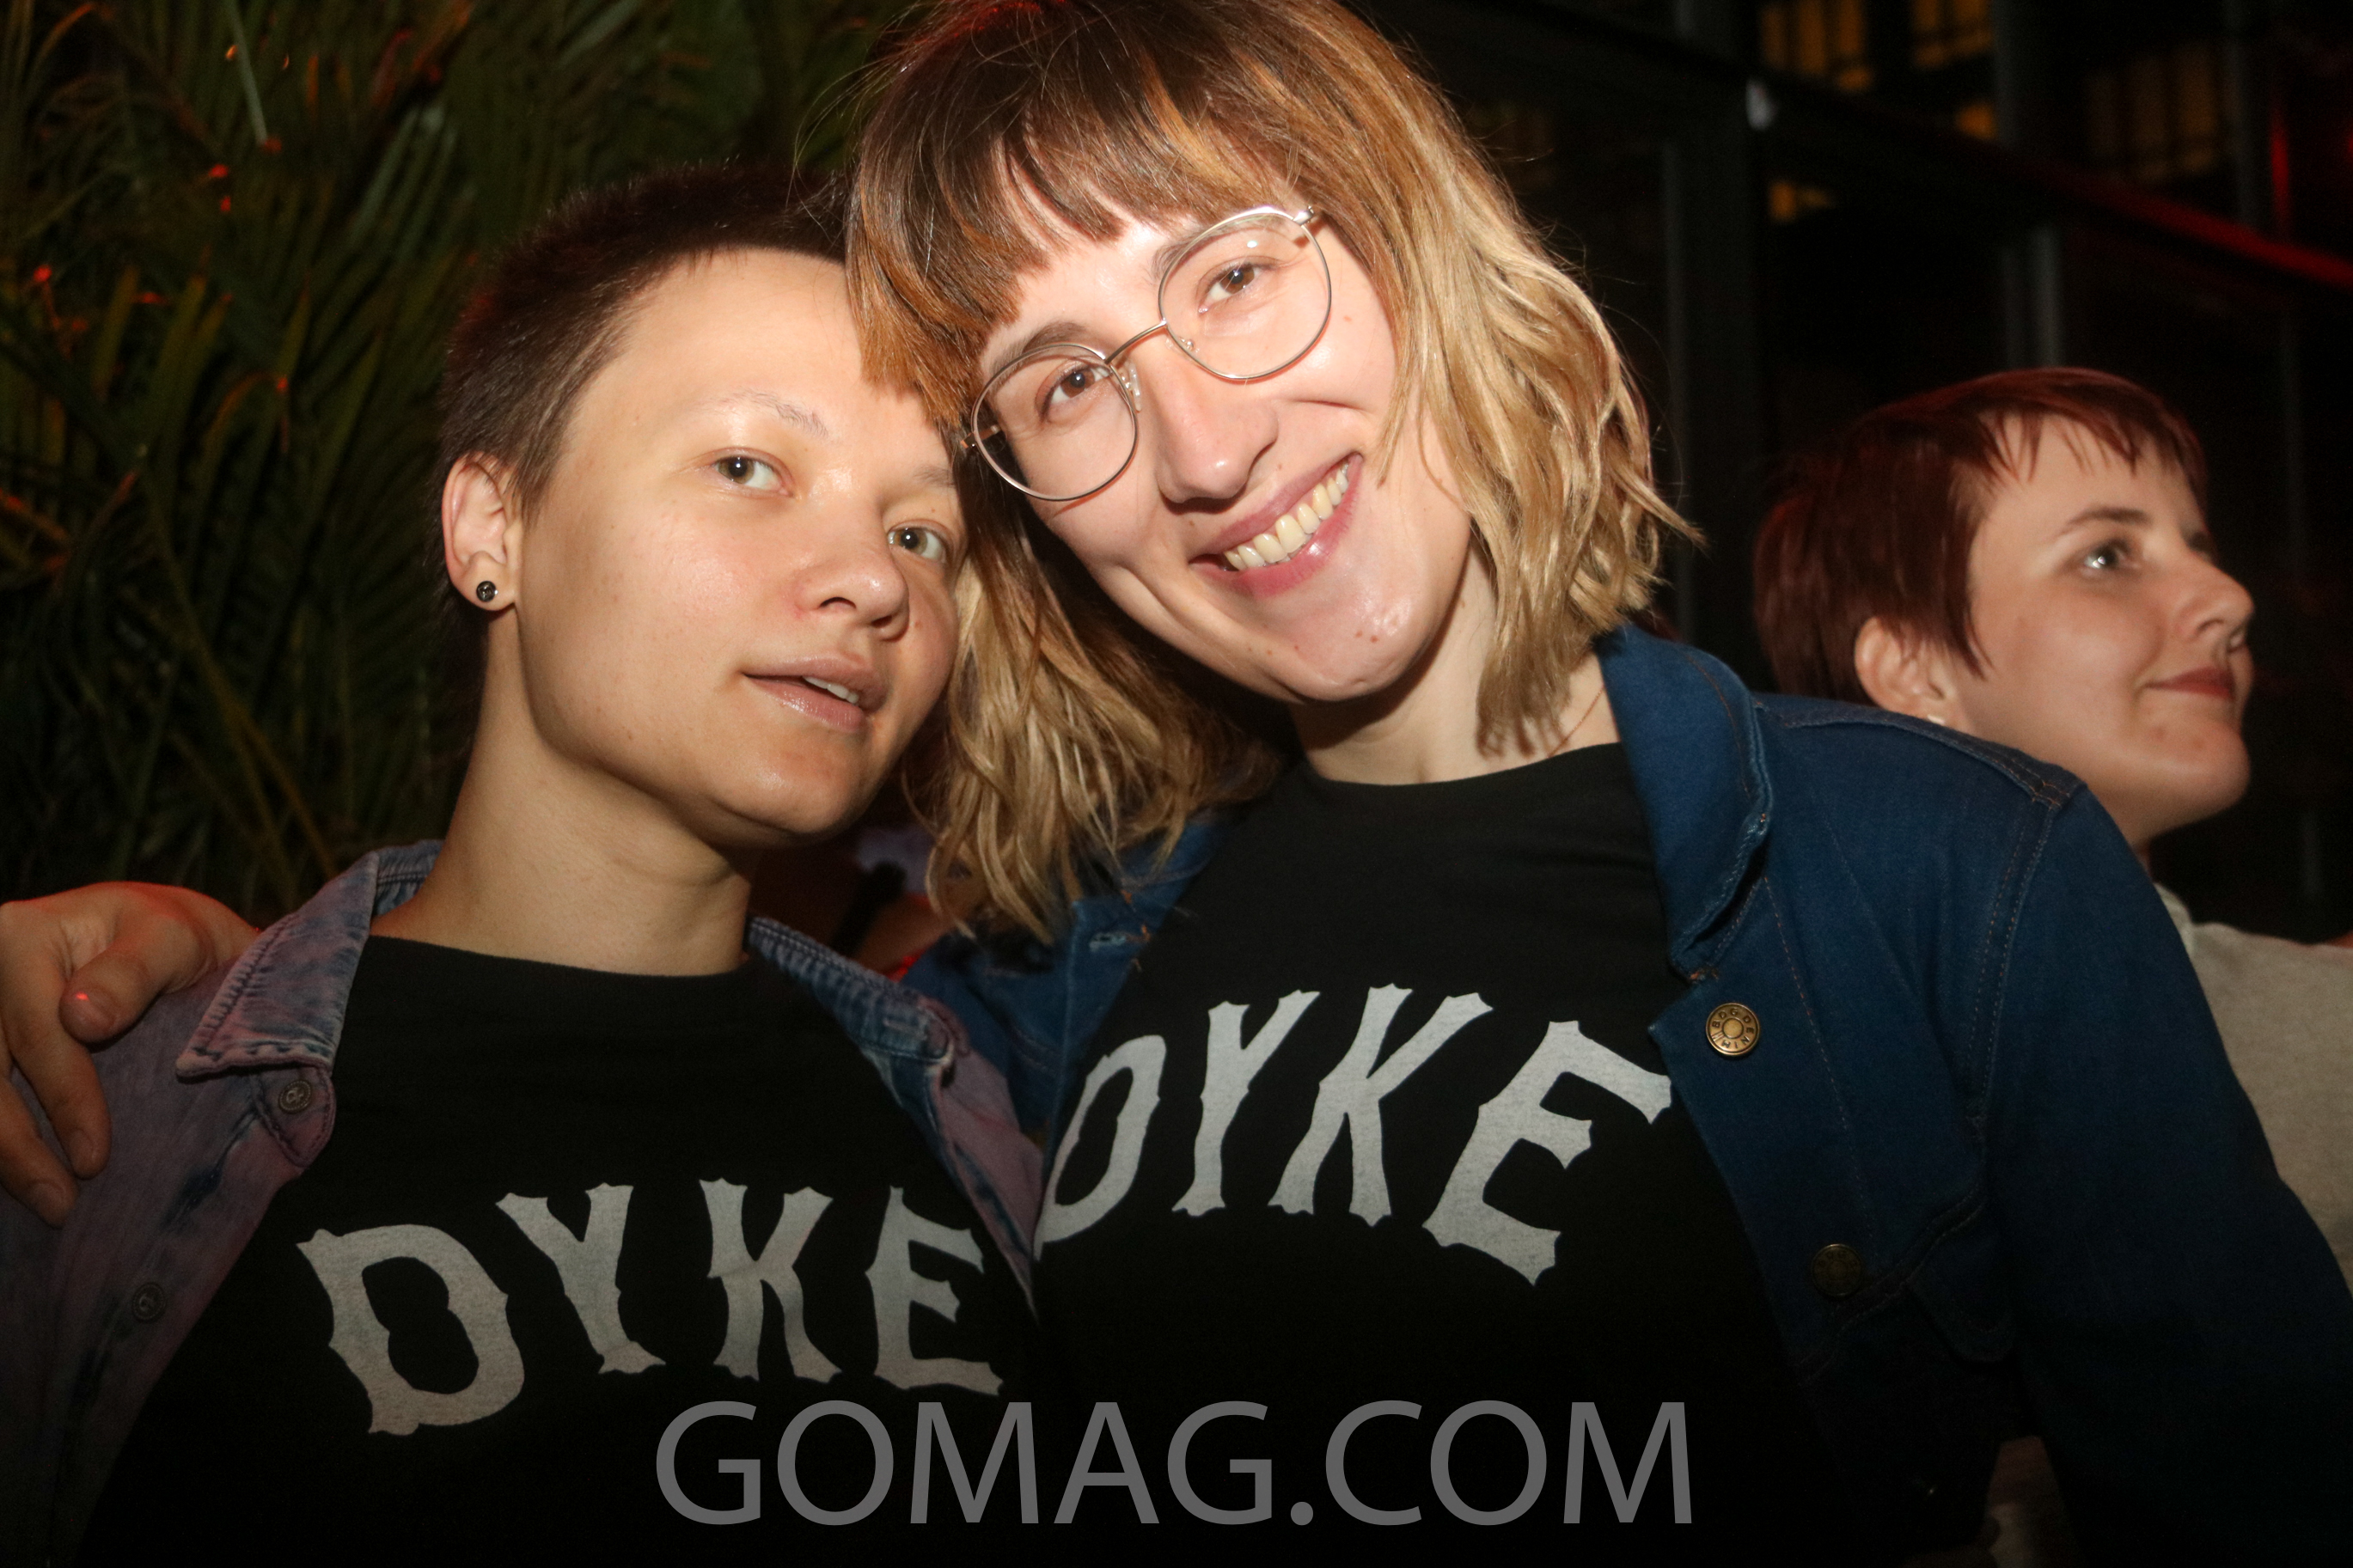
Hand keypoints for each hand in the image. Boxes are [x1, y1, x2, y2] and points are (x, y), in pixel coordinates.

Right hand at [0, 884, 256, 1224]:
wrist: (167, 939)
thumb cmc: (176, 938)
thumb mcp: (175, 937)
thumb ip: (134, 971)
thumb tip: (83, 1020)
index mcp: (23, 937)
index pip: (39, 1034)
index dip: (65, 1101)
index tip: (93, 1159)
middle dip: (18, 1148)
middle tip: (62, 1204)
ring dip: (3, 1155)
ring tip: (49, 1205)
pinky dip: (4, 1139)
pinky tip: (20, 1182)